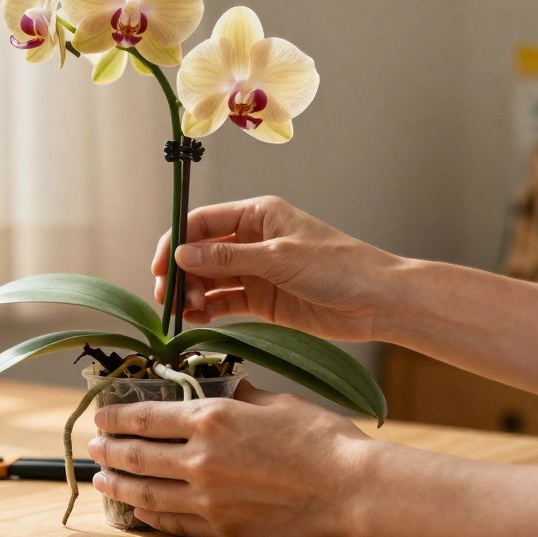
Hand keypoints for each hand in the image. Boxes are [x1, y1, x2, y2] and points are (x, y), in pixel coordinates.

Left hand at [88, 380, 370, 536]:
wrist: (352, 488)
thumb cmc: (322, 438)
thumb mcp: (275, 401)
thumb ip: (238, 395)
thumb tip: (219, 387)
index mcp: (211, 419)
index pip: (146, 416)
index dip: (116, 416)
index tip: (101, 416)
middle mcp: (201, 459)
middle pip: (137, 456)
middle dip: (109, 451)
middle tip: (94, 447)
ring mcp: (209, 499)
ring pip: (146, 493)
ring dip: (118, 486)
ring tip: (102, 480)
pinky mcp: (223, 529)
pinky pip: (173, 523)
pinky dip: (150, 516)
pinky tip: (139, 511)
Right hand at [152, 195, 405, 340]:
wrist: (377, 301)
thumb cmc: (339, 266)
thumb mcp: (279, 258)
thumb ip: (229, 258)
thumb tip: (182, 254)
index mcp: (257, 215)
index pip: (202, 223)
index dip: (176, 241)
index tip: (160, 267)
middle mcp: (252, 241)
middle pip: (200, 253)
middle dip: (181, 273)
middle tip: (169, 297)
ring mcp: (256, 272)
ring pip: (209, 280)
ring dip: (193, 294)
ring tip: (187, 312)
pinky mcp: (262, 300)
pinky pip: (225, 302)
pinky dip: (208, 310)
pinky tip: (197, 320)